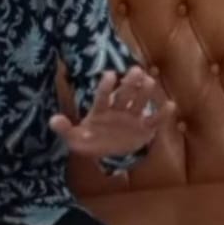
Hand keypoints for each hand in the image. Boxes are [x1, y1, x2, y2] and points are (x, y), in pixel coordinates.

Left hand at [49, 66, 176, 158]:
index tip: (110, 75)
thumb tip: (52, 120)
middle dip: (129, 84)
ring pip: (139, 103)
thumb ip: (65, 129)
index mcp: (101, 110)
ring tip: (150, 80)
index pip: (103, 97)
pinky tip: (171, 105)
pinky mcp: (144, 128)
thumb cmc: (91, 142)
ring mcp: (132, 118)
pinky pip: (154, 121)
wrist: (108, 154)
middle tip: (135, 70)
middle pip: (124, 95)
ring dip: (145, 92)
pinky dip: (162, 114)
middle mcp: (118, 110)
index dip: (106, 87)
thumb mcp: (75, 138)